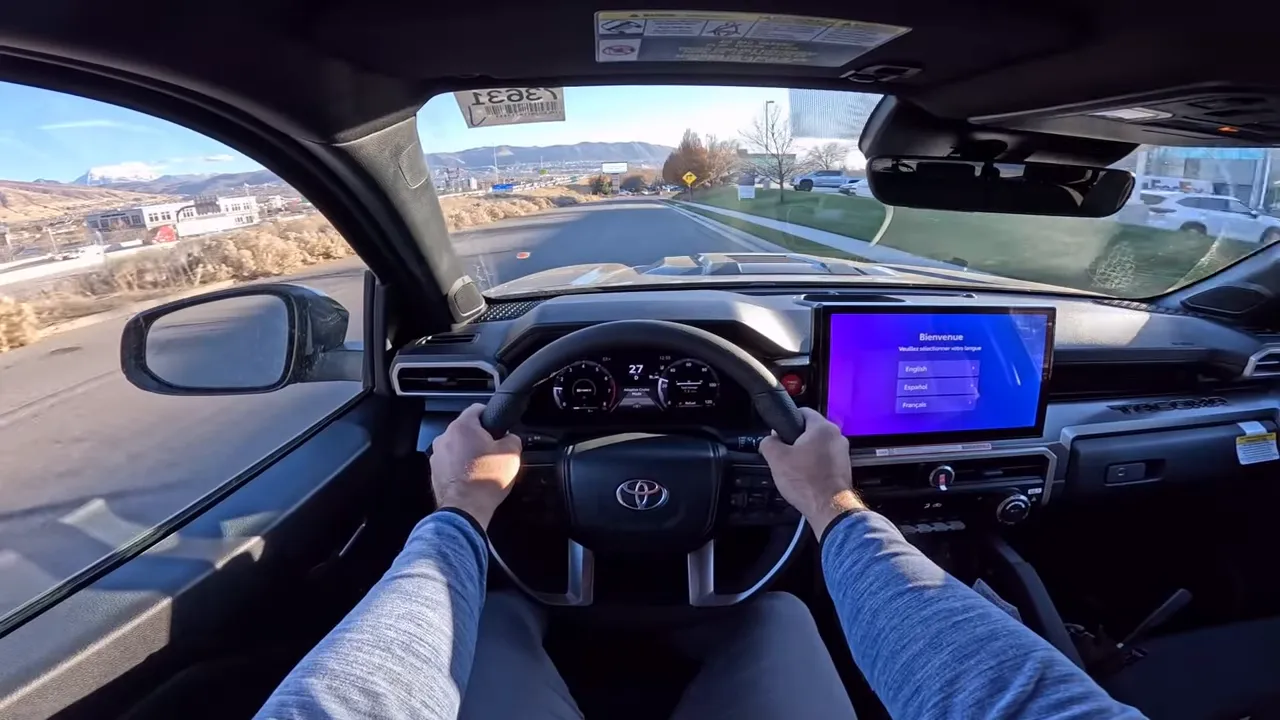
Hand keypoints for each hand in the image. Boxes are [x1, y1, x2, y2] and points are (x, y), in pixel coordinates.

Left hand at [429, 404, 521, 529]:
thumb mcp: (511, 454)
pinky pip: (450, 462)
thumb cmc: (485, 480)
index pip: (477, 408)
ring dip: (468, 453)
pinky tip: (472, 478)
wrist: (465, 509)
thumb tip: (510, 438)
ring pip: (457, 446)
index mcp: (462, 427)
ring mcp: (437, 455)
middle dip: (480, 438)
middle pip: (466, 429)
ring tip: (483, 468)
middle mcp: (445, 437)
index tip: (498, 426)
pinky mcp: (435, 472)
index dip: (491, 416)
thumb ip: (513, 438)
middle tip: (494, 451)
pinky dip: (460, 467)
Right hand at [760, 407, 864, 536]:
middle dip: (795, 440)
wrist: (829, 508)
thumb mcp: (776, 459)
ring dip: (805, 454)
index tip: (778, 434)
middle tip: (783, 455)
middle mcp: (837, 437)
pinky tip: (805, 478)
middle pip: (810, 430)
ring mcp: (843, 453)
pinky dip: (815, 466)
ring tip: (793, 469)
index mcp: (823, 428)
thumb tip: (769, 440)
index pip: (802, 411)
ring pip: (818, 446)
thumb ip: (768, 442)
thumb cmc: (805, 481)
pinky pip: (825, 460)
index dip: (786, 421)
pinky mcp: (844, 468)